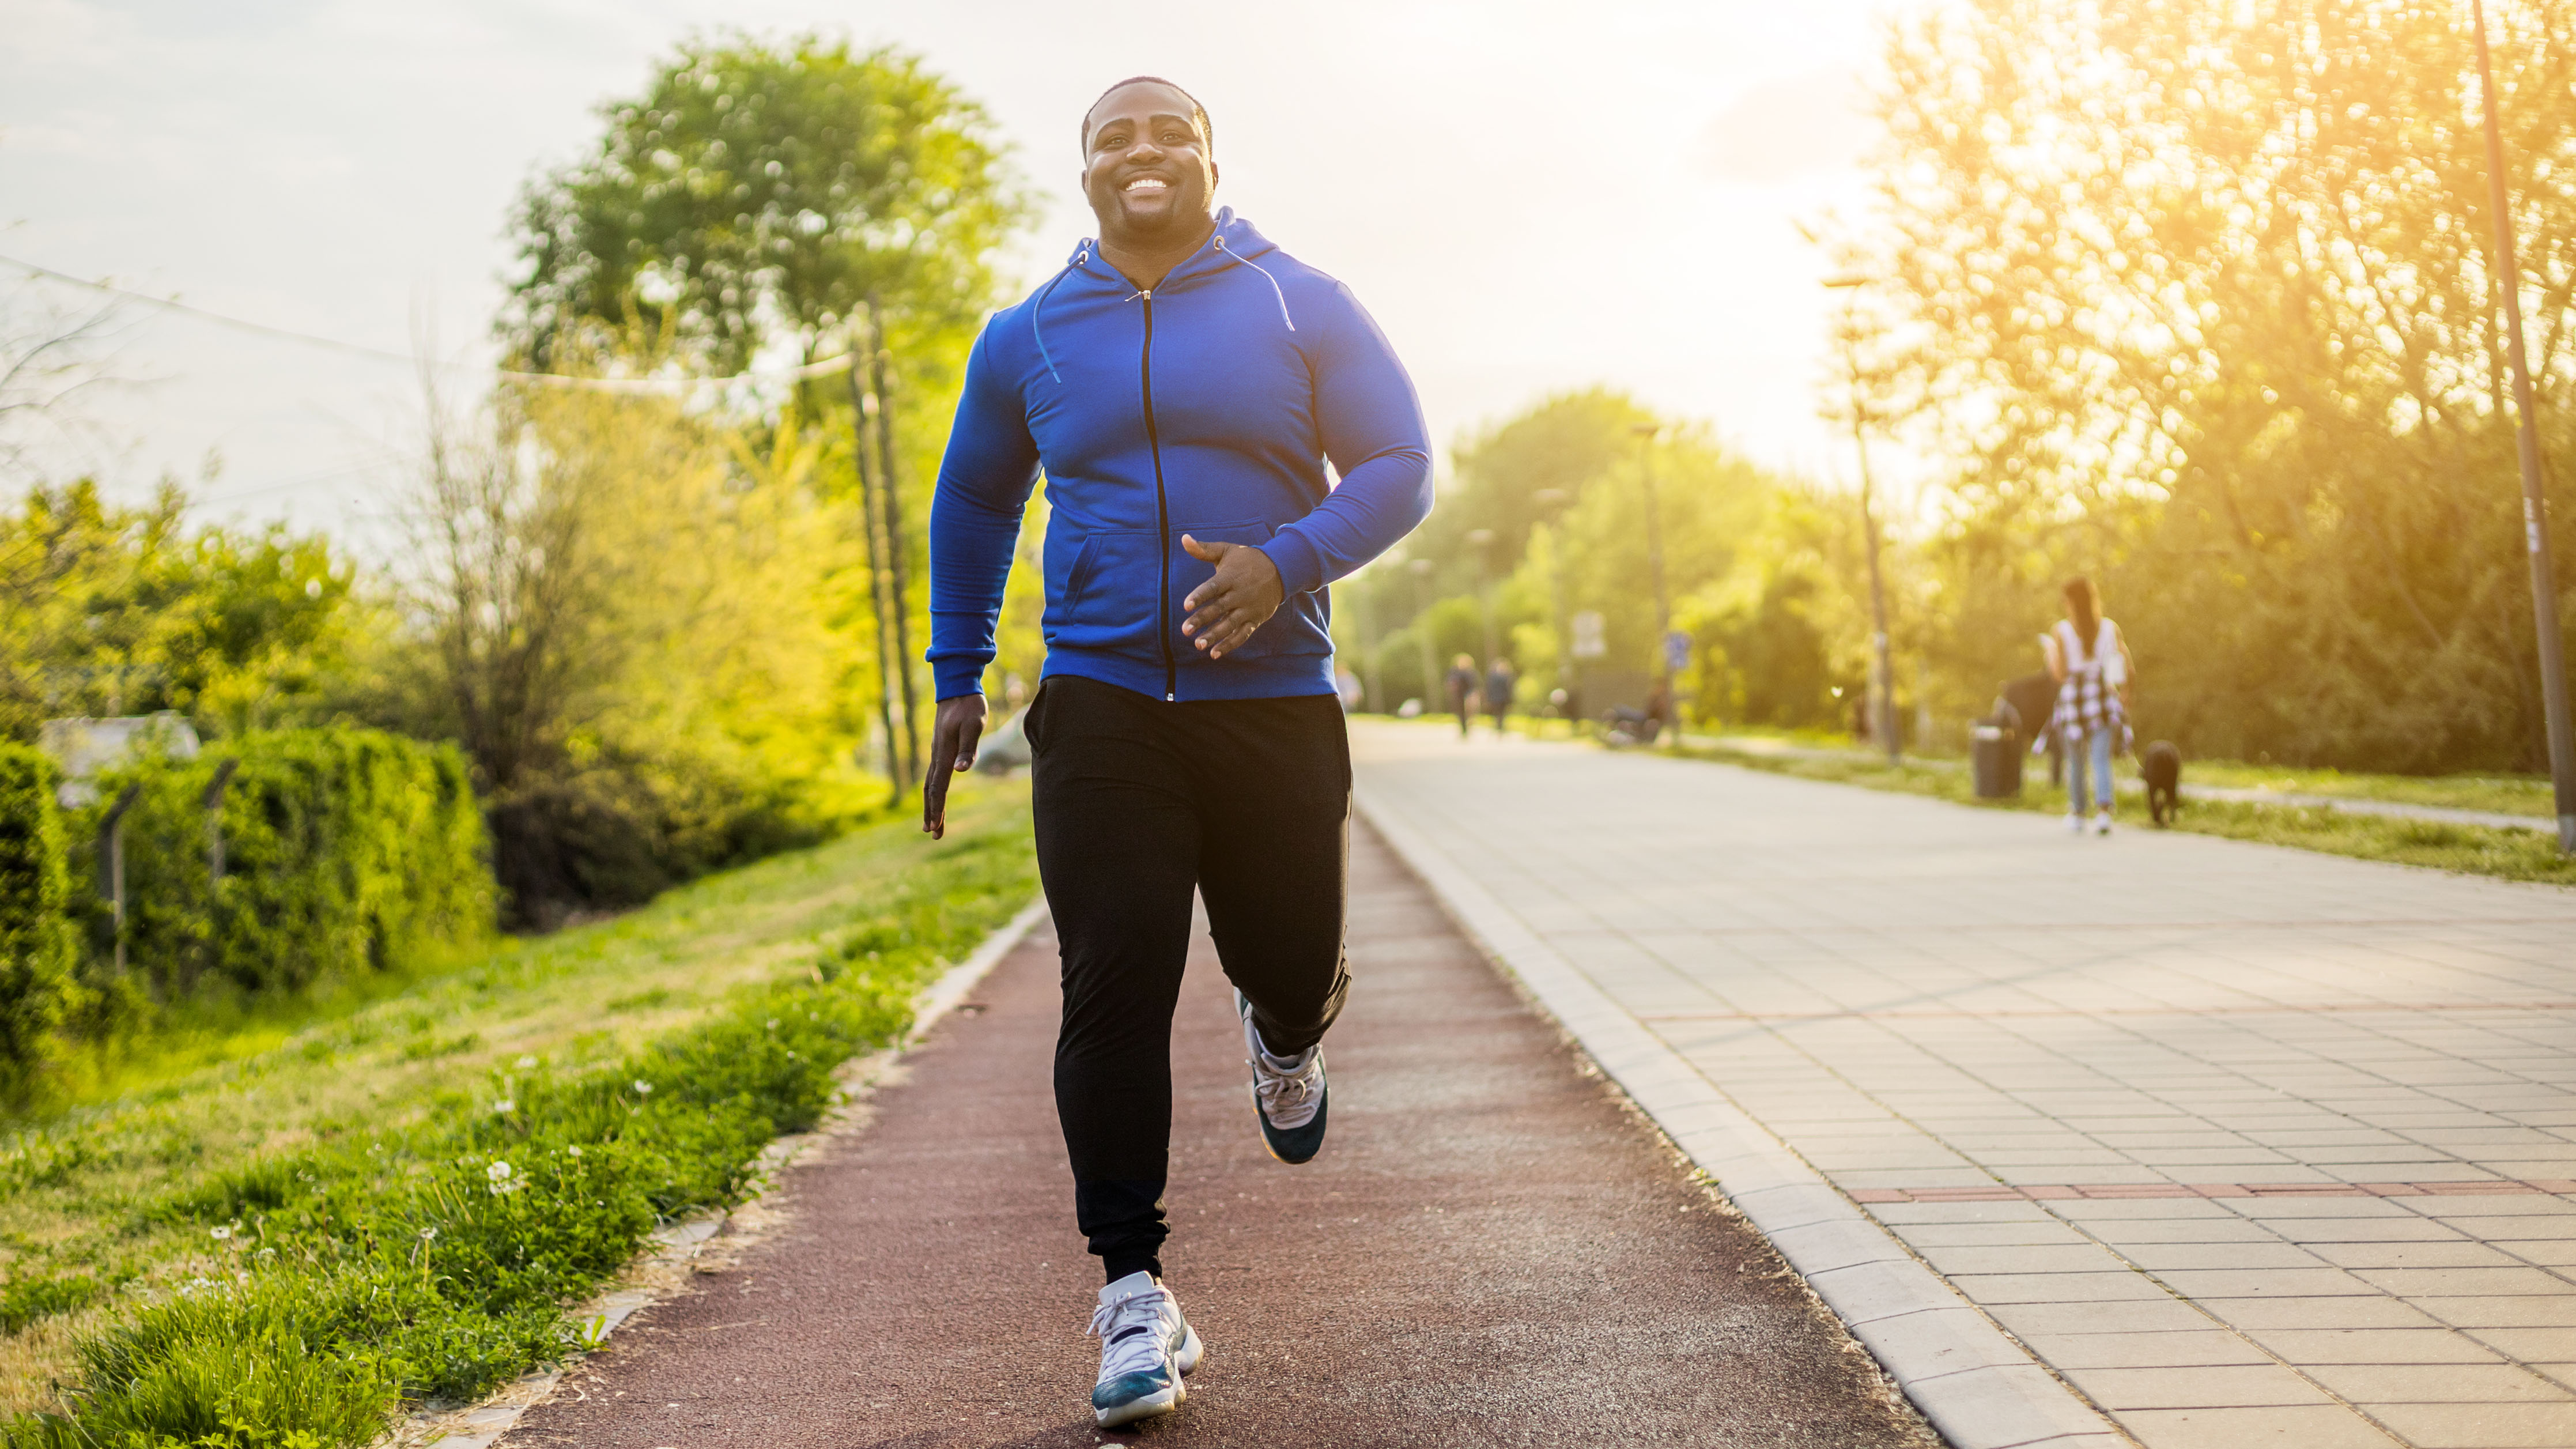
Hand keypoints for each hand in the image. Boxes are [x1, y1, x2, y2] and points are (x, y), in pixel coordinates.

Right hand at [922, 694, 987, 838]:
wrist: (957, 688)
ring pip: (930, 783)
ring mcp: (937, 752)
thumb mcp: (974, 726)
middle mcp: (937, 755)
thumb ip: (969, 748)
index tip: (934, 827)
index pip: (938, 787)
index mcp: (944, 753)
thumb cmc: (969, 706)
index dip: (937, 808)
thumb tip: (961, 770)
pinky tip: (937, 795)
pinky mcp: (940, 748)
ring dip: (931, 804)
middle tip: (932, 834)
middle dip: (932, 813)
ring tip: (932, 822)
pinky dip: (933, 790)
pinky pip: (934, 775)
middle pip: (931, 790)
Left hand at [1179, 535, 1284, 659]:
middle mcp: (1239, 594)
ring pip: (1230, 624)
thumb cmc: (1247, 560)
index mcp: (1230, 577)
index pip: (1213, 587)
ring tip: (1198, 644)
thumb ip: (1203, 549)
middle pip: (1219, 608)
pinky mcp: (1255, 620)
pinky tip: (1215, 653)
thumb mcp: (1227, 551)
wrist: (1280, 569)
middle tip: (1185, 630)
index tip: (1185, 605)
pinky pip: (1242, 635)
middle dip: (1202, 620)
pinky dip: (1230, 644)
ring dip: (1214, 635)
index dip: (1200, 596)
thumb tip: (1183, 538)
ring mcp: (1248, 609)